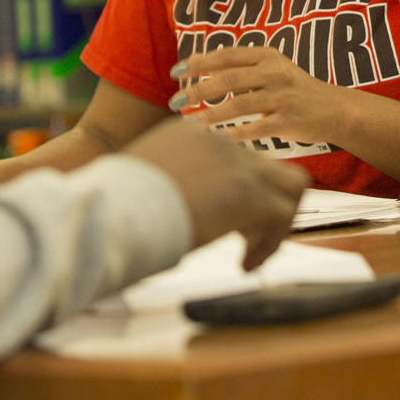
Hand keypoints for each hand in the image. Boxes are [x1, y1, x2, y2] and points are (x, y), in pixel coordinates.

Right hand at [120, 118, 307, 269]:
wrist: (109, 212)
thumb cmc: (112, 208)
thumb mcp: (143, 184)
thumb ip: (170, 185)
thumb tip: (183, 209)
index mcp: (189, 135)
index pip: (235, 158)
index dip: (236, 193)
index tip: (223, 224)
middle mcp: (216, 141)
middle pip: (267, 168)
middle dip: (264, 205)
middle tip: (247, 239)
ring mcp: (235, 164)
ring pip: (290, 185)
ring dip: (278, 221)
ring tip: (252, 252)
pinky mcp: (247, 193)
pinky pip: (282, 215)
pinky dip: (270, 244)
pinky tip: (244, 264)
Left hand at [171, 45, 354, 149]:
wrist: (335, 109)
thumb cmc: (294, 90)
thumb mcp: (271, 69)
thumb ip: (238, 67)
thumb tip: (194, 64)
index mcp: (267, 56)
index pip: (226, 55)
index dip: (199, 62)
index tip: (176, 71)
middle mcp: (275, 72)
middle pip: (228, 78)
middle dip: (198, 89)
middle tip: (176, 100)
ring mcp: (283, 97)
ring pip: (239, 104)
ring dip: (211, 114)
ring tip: (190, 123)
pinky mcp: (289, 121)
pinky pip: (257, 128)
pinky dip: (235, 134)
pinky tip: (218, 139)